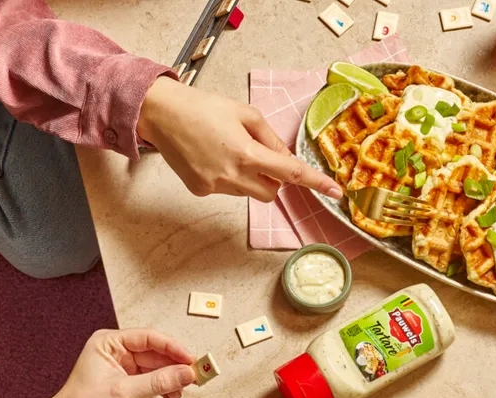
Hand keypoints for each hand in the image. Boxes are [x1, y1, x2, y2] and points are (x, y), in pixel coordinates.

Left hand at [32, 328, 195, 397]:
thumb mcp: (124, 392)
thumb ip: (158, 382)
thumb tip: (185, 373)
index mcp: (109, 342)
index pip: (148, 338)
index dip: (172, 347)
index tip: (190, 359)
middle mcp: (116, 352)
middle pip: (156, 353)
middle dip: (175, 366)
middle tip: (194, 375)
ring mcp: (123, 368)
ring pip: (157, 368)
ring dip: (171, 380)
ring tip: (180, 392)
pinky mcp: (127, 384)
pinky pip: (153, 381)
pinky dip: (164, 389)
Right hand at [137, 77, 343, 202]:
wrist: (161, 114)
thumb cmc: (202, 107)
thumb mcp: (245, 113)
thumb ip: (270, 138)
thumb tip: (287, 157)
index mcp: (246, 153)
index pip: (290, 173)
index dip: (316, 183)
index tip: (335, 192)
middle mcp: (232, 175)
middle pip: (271, 192)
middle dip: (273, 178)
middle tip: (258, 154)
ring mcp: (214, 186)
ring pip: (249, 192)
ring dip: (250, 177)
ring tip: (227, 150)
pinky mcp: (200, 191)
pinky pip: (227, 190)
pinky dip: (229, 177)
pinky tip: (212, 157)